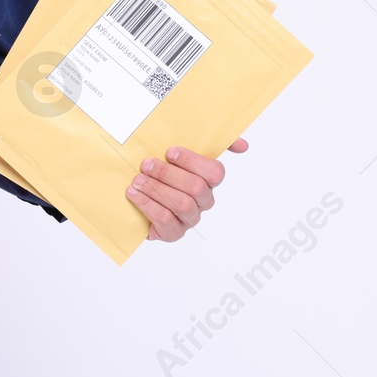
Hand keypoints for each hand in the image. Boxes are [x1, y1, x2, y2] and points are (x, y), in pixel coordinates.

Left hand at [126, 138, 248, 241]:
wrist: (136, 198)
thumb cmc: (159, 173)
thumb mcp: (177, 154)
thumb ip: (208, 143)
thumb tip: (243, 145)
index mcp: (208, 180)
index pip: (215, 172)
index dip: (192, 161)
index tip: (169, 151)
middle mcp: (203, 201)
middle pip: (196, 187)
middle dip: (168, 173)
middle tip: (145, 165)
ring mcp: (189, 218)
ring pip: (182, 204)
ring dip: (157, 189)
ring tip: (138, 180)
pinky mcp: (173, 232)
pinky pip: (165, 219)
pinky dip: (147, 204)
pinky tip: (133, 194)